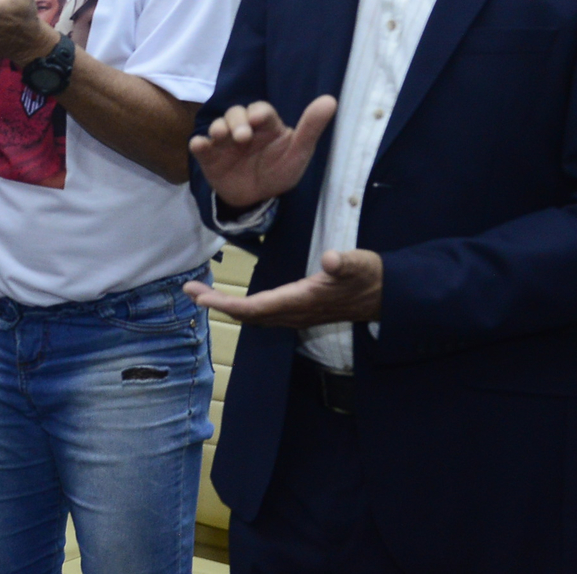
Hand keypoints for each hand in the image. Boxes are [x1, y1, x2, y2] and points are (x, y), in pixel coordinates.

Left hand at [185, 248, 382, 327]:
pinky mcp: (299, 311)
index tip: (200, 298)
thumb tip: (332, 260)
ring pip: (254, 315)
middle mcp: (294, 313)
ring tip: (202, 293)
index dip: (226, 304)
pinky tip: (233, 299)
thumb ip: (346, 263)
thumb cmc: (370, 277)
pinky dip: (242, 307)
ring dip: (226, 305)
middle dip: (217, 304)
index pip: (256, 308)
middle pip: (248, 314)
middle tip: (189, 290)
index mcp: (301, 301)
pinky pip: (263, 313)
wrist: (387, 295)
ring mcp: (296, 314)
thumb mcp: (360, 265)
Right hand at [190, 95, 337, 209]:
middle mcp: (243, 128)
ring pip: (217, 125)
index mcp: (266, 125)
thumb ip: (311, 128)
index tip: (258, 119)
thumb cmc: (279, 171)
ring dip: (217, 127)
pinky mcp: (209, 155)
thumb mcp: (298, 153)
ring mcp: (224, 141)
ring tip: (220, 136)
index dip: (258, 112)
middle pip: (236, 113)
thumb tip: (330, 100)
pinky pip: (200, 145)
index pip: (261, 110)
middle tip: (242, 137)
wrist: (256, 199)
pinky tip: (200, 145)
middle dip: (237, 121)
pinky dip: (198, 143)